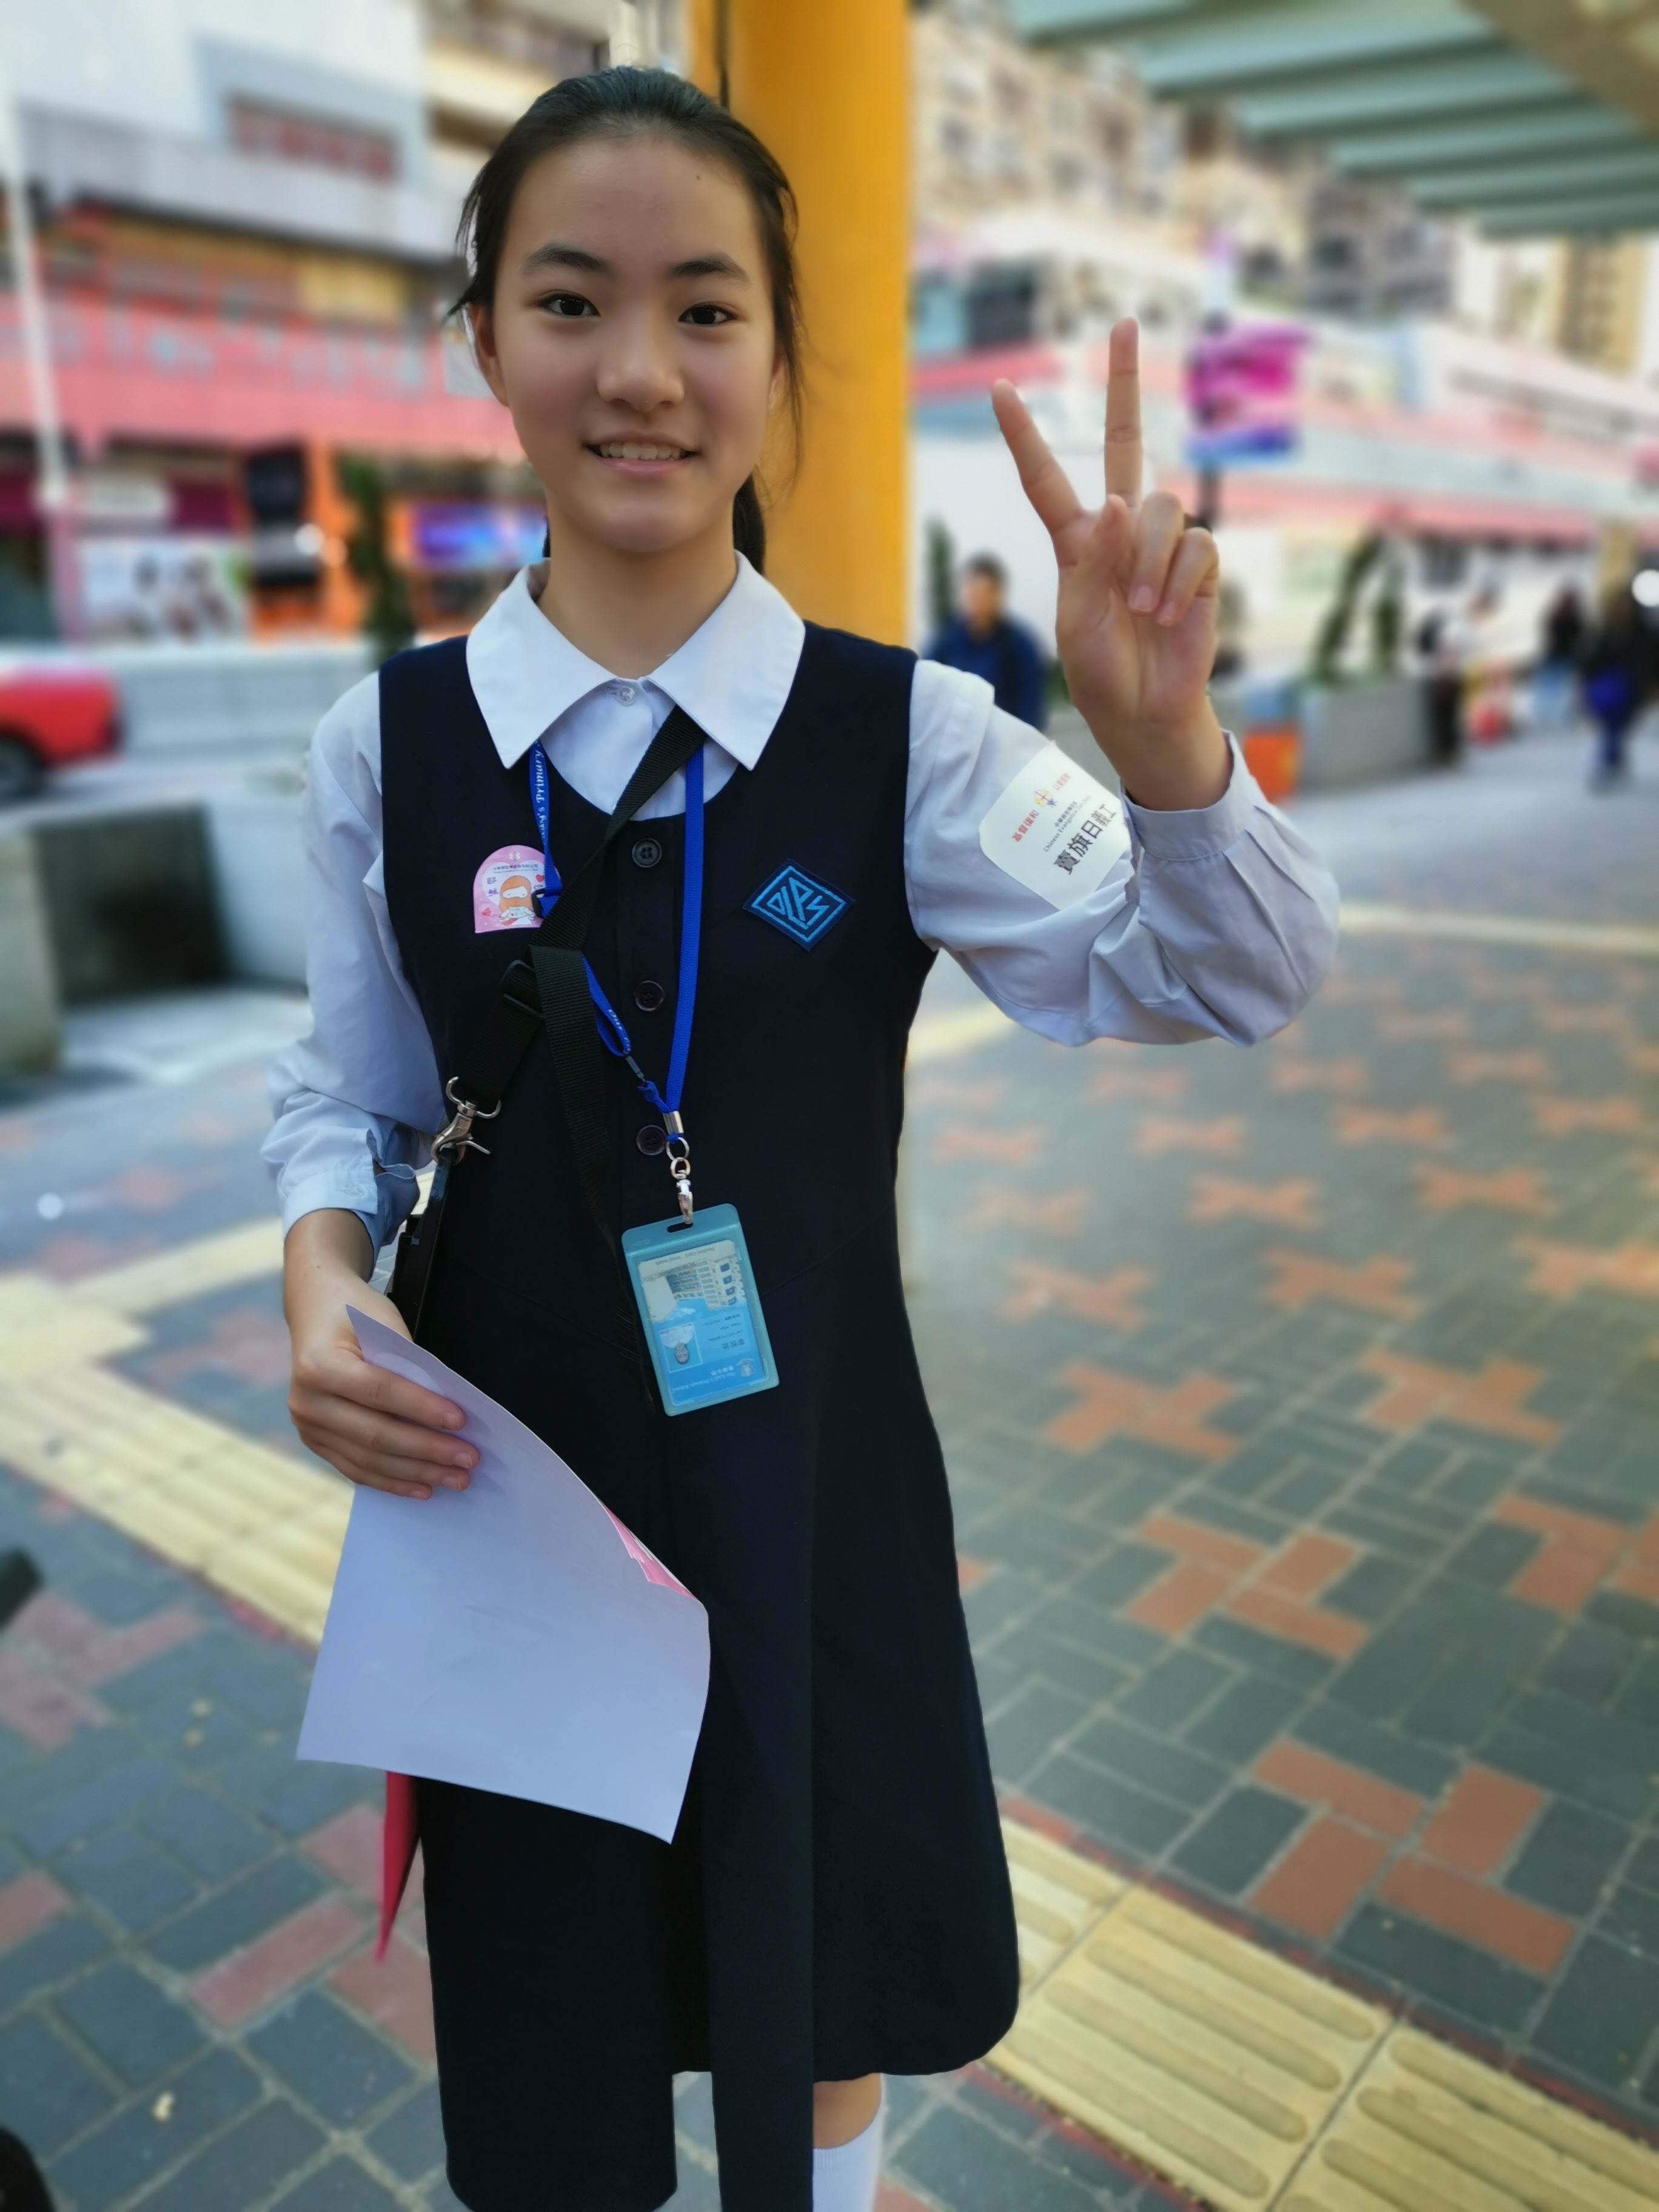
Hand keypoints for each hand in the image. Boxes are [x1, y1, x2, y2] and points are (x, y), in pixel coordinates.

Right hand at [284, 1212, 473, 1500]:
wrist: (314, 1310)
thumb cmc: (355, 1313)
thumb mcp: (383, 1321)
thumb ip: (408, 1364)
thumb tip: (446, 1411)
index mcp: (319, 1366)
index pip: (380, 1392)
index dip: (421, 1408)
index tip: (461, 1421)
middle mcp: (306, 1401)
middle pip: (375, 1434)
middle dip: (427, 1450)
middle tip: (470, 1459)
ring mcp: (307, 1427)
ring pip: (368, 1459)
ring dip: (417, 1473)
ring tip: (456, 1479)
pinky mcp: (315, 1442)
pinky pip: (356, 1468)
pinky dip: (392, 1481)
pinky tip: (424, 1488)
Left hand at [992, 318, 1228, 809]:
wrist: (1146, 711)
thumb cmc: (1102, 672)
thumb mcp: (1077, 622)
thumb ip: (1093, 562)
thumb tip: (1119, 500)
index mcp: (1077, 542)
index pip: (1047, 479)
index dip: (1025, 436)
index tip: (1001, 390)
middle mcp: (1121, 530)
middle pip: (1128, 443)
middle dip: (1126, 382)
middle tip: (1122, 322)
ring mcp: (1162, 543)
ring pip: (1161, 506)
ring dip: (1150, 560)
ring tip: (1144, 609)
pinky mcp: (1201, 564)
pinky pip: (1195, 545)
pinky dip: (1178, 581)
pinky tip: (1169, 614)